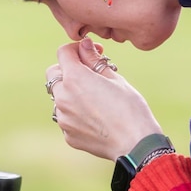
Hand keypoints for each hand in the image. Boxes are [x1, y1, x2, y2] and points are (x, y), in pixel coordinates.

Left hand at [46, 37, 162, 159]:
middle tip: (90, 74)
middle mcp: (63, 98)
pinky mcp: (68, 135)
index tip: (92, 52)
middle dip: (68, 70)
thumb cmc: (130, 108)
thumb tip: (84, 46)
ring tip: (95, 99)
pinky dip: (76, 113)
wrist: (136, 143)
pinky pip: (67, 117)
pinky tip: (96, 117)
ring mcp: (63, 119)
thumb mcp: (115, 78)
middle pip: (54, 74)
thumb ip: (94, 60)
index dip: (78, 49)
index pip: (63, 53)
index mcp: (74, 79)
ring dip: (71, 93)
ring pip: (59, 97)